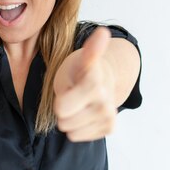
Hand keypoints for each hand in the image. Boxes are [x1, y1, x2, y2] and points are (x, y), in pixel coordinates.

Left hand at [53, 27, 115, 141]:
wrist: (103, 79)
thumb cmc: (81, 70)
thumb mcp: (80, 59)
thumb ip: (91, 49)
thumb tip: (103, 32)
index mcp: (95, 84)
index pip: (61, 109)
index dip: (59, 98)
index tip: (70, 86)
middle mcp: (105, 102)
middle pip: (63, 122)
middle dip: (64, 109)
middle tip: (73, 95)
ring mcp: (109, 117)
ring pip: (70, 131)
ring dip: (71, 118)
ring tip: (79, 102)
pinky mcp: (110, 128)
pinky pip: (78, 136)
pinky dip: (78, 126)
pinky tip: (85, 112)